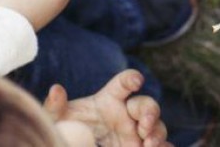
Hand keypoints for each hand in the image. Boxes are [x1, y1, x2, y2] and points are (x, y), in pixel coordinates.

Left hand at [45, 70, 169, 146]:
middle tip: (144, 125)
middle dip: (150, 111)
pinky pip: (162, 145)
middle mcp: (128, 113)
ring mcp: (137, 132)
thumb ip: (55, 107)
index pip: (124, 82)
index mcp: (111, 99)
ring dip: (156, 132)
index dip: (131, 79)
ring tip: (148, 144)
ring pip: (157, 126)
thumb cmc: (71, 129)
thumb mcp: (60, 120)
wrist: (79, 146)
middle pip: (147, 103)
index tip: (136, 81)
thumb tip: (56, 89)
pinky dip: (165, 146)